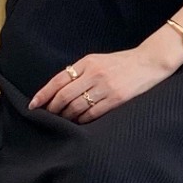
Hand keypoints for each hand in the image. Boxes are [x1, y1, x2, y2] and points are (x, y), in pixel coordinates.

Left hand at [29, 33, 182, 122]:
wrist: (149, 62)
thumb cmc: (121, 62)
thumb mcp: (98, 60)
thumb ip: (80, 71)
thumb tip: (58, 90)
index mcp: (87, 62)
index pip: (58, 80)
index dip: (43, 94)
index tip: (33, 105)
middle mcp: (94, 74)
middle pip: (64, 96)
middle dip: (53, 109)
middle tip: (48, 116)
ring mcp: (105, 87)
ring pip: (77, 107)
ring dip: (66, 117)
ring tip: (62, 121)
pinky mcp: (116, 99)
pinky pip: (93, 114)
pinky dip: (82, 121)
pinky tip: (79, 123)